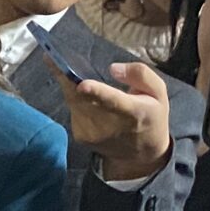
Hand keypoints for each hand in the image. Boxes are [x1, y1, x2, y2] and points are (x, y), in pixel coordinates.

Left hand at [54, 60, 173, 181]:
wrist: (141, 154)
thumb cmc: (150, 115)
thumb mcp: (159, 92)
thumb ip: (141, 74)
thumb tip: (114, 68)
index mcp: (132, 112)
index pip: (113, 101)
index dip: (97, 92)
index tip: (82, 83)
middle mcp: (109, 125)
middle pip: (82, 98)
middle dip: (65, 77)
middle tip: (50, 55)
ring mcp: (92, 133)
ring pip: (73, 101)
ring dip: (67, 84)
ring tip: (61, 65)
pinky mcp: (81, 136)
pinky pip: (72, 108)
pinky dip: (73, 97)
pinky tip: (79, 90)